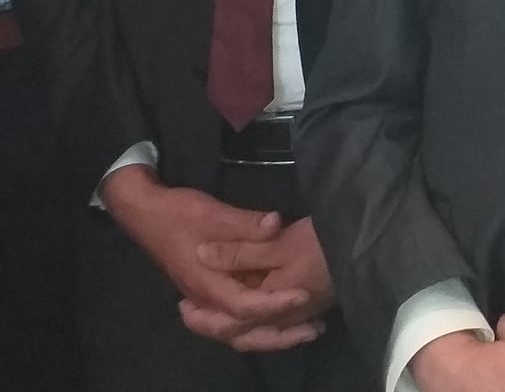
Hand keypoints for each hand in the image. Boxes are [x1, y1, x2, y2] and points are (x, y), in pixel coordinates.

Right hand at [179, 217, 333, 350]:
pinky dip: (258, 322)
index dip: (275, 303)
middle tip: (313, 329)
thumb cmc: (180, 214)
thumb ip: (247, 223)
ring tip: (306, 329)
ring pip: (236, 330)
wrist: (147, 214)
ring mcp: (206, 299)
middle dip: (277, 335)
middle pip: (240, 332)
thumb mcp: (216, 213)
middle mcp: (205, 300)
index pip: (244, 306)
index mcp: (206, 285)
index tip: (304, 294)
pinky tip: (285, 318)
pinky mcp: (210, 292)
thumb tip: (276, 224)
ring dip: (269, 333)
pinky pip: (233, 318)